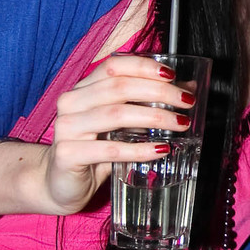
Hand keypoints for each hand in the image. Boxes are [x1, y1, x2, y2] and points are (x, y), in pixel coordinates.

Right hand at [42, 54, 193, 213]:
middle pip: (119, 87)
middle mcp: (72, 102)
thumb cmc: (94, 148)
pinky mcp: (67, 154)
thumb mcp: (123, 123)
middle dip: (159, 92)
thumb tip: (189, 88)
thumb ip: (148, 103)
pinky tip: (161, 149)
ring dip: (155, 117)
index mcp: (84, 88)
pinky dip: (139, 149)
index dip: (144, 67)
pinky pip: (110, 149)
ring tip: (181, 124)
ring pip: (116, 114)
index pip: (113, 65)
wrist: (60, 183)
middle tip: (186, 102)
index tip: (173, 75)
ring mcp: (66, 128)